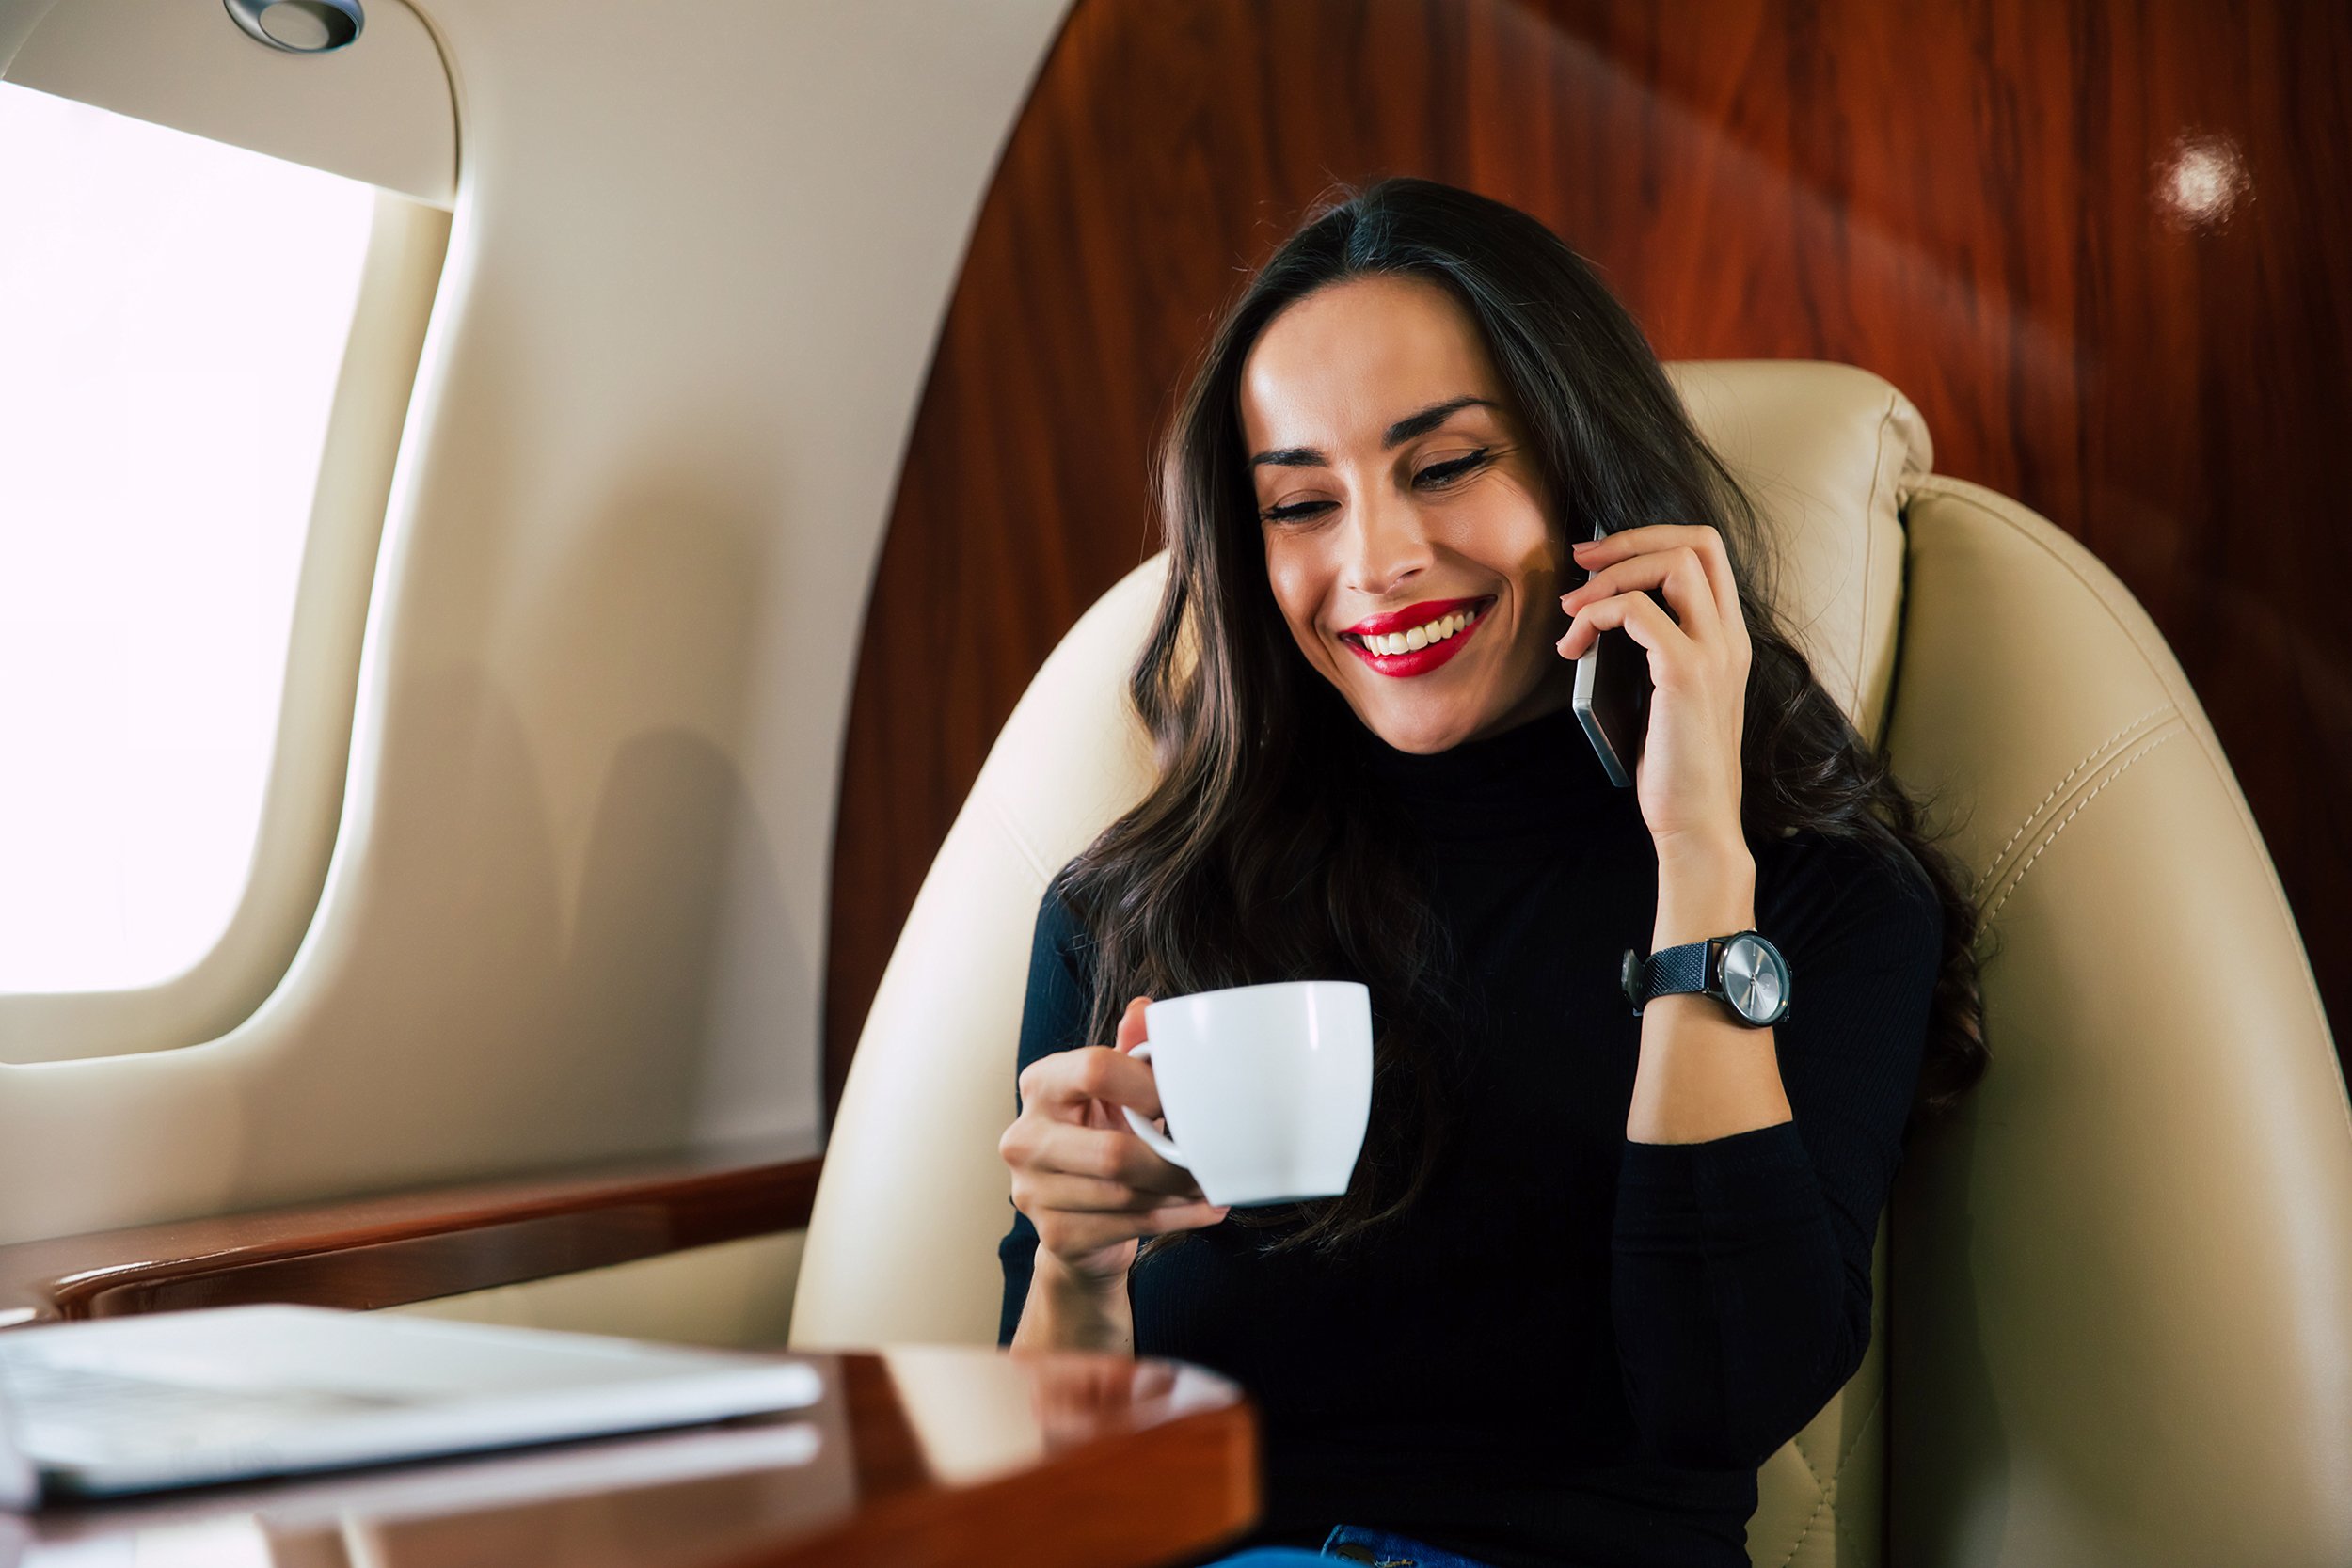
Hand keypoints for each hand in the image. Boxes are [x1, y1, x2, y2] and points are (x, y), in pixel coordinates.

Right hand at [998, 995, 1229, 1291]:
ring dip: (1180, 1192)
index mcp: (1040, 1084)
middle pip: (1114, 1151)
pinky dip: (1176, 1219)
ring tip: (1210, 1184)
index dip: (1149, 1084)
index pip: (1095, 1069)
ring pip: (1126, 1194)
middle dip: (1173, 1161)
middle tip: (1210, 1160)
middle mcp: (1024, 1136)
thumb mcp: (1115, 1092)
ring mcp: (1032, 1190)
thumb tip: (1145, 1010)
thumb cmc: (1101, 1138)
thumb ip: (1131, 1051)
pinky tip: (1202, 1209)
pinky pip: (1128, 1226)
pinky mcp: (1054, 1234)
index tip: (1183, 1099)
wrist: (1079, 1219)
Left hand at [1555, 524, 1751, 858]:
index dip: (1650, 539)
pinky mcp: (1686, 674)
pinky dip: (1599, 615)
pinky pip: (1638, 610)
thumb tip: (1598, 612)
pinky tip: (1575, 646)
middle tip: (1579, 560)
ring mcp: (1714, 654)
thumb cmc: (1674, 770)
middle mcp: (1730, 639)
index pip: (1707, 552)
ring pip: (1672, 564)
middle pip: (1697, 542)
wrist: (1696, 826)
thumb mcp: (1664, 697)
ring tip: (1570, 611)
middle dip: (1630, 539)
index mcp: (1728, 640)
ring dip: (1609, 577)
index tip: (1598, 560)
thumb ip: (1650, 651)